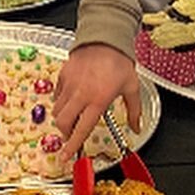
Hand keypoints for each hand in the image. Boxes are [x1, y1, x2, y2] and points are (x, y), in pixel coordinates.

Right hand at [51, 44, 141, 162]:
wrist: (105, 38)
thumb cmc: (119, 61)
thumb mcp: (132, 87)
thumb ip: (134, 111)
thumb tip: (137, 128)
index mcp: (98, 100)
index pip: (82, 129)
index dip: (73, 146)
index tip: (66, 157)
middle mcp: (81, 94)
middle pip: (63, 122)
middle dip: (66, 133)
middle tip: (72, 136)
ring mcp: (70, 84)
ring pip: (58, 110)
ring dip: (64, 119)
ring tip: (73, 118)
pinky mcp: (63, 75)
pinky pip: (57, 95)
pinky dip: (61, 102)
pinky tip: (71, 100)